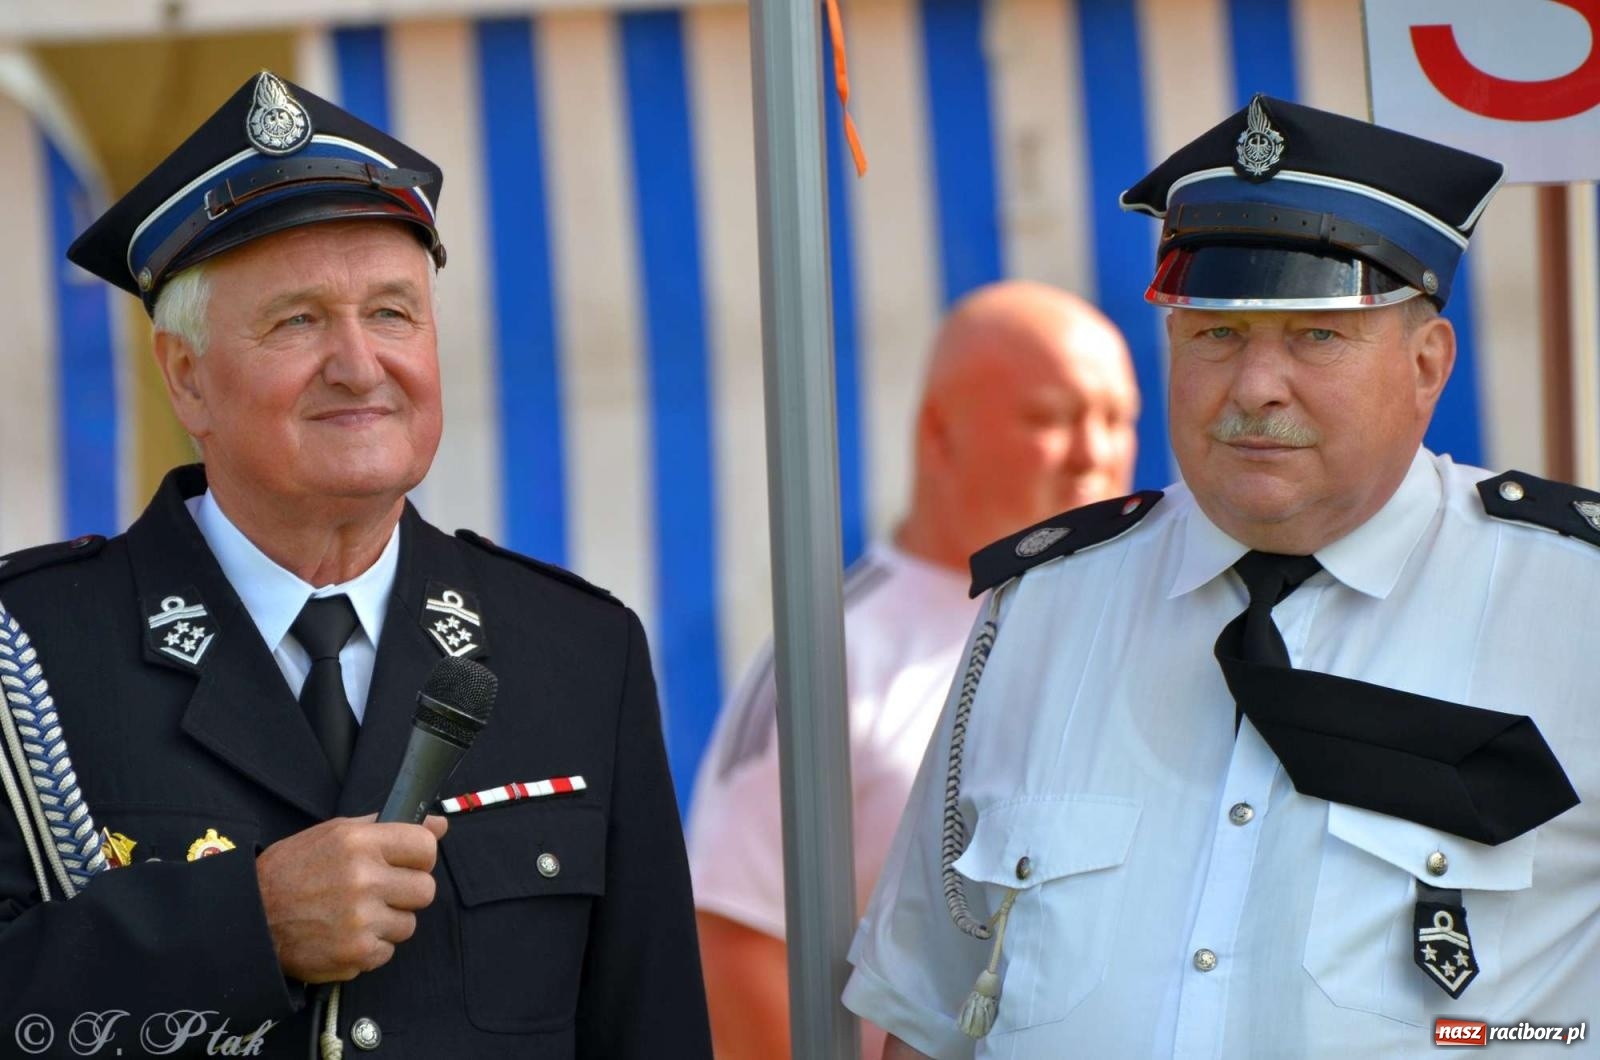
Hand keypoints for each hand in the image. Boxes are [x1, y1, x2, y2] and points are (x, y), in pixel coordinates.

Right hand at [256, 814, 447, 982]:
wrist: (249, 918)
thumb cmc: (292, 870)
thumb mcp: (335, 833)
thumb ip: (388, 826)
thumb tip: (439, 824)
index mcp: (359, 843)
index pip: (426, 848)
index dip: (419, 857)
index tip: (406, 863)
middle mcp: (363, 879)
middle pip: (425, 890)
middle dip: (406, 892)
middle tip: (379, 892)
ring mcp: (361, 919)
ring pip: (409, 924)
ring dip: (387, 922)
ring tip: (355, 914)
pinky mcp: (355, 953)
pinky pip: (387, 951)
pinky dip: (370, 947)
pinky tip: (344, 934)